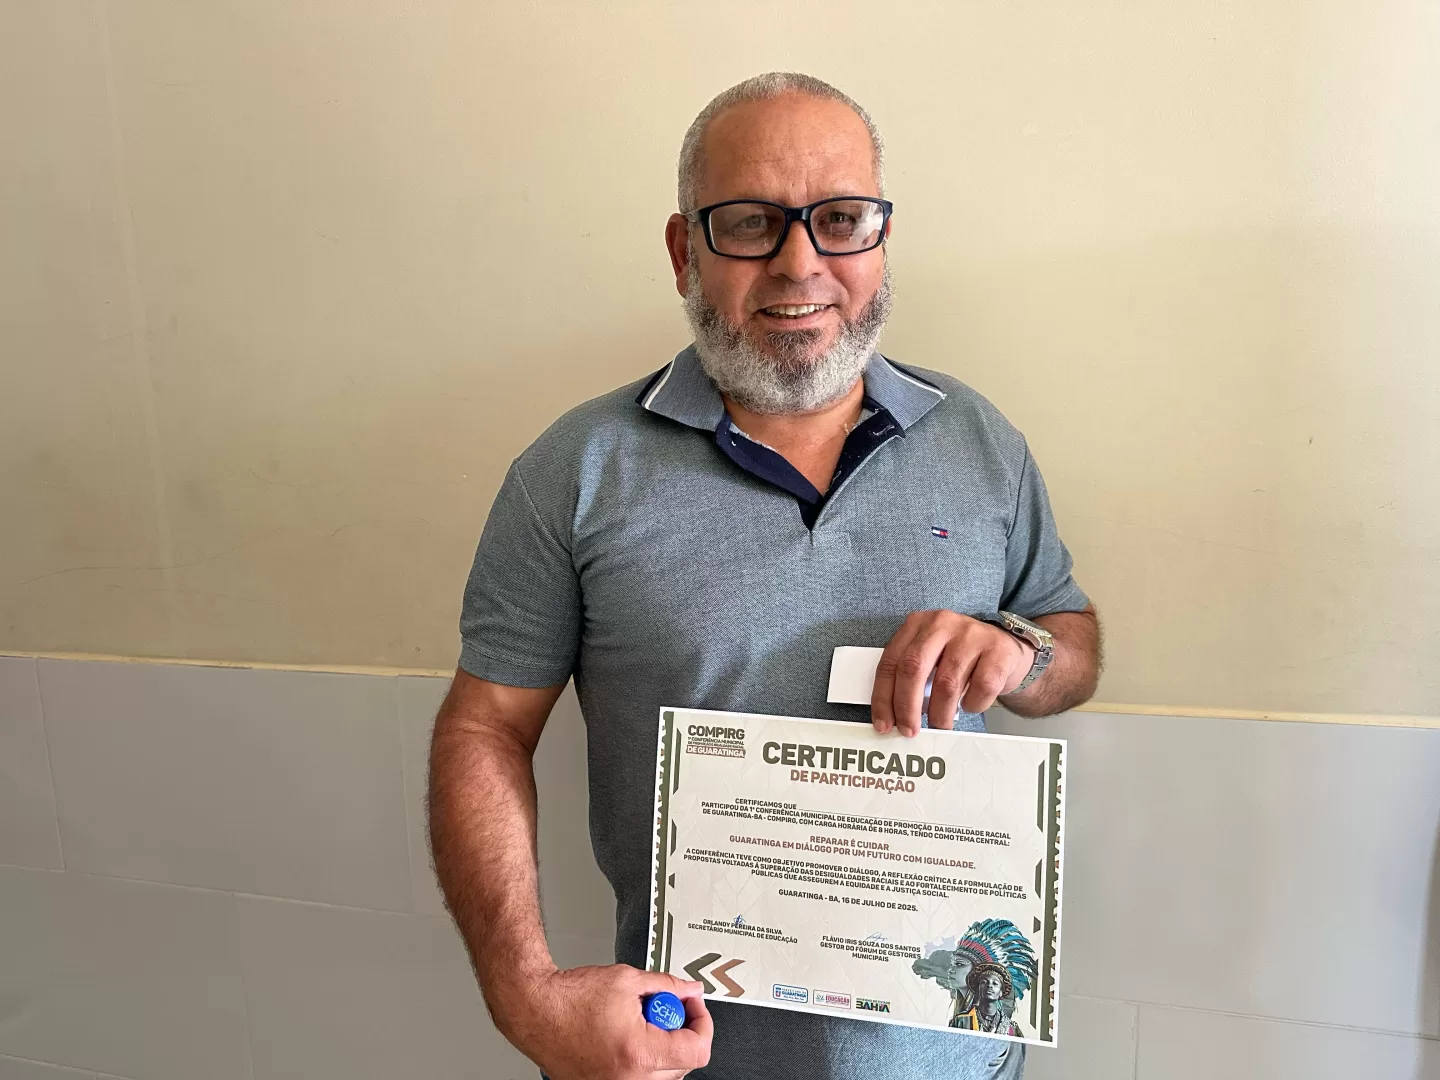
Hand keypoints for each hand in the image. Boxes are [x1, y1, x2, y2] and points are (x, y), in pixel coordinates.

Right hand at [492, 964, 711, 1079]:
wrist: (535, 1010)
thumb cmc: (570, 997)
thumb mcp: (628, 980)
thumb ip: (667, 986)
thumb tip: (691, 990)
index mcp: (639, 1053)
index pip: (696, 1050)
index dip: (702, 1023)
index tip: (694, 1007)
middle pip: (683, 1066)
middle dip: (682, 1033)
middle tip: (669, 1008)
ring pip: (663, 1076)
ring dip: (664, 1049)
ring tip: (642, 1021)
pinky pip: (639, 1079)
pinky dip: (642, 1059)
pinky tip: (628, 1035)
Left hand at [871, 611, 1034, 736]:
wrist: (1005, 649)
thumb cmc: (960, 658)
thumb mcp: (931, 656)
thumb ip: (910, 677)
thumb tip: (892, 717)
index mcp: (918, 623)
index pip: (891, 662)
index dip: (883, 696)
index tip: (883, 723)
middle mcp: (942, 623)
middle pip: (913, 669)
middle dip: (907, 706)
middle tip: (909, 730)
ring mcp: (972, 635)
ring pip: (946, 683)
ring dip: (940, 713)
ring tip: (940, 723)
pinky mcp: (998, 651)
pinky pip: (980, 688)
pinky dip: (972, 705)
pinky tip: (969, 704)